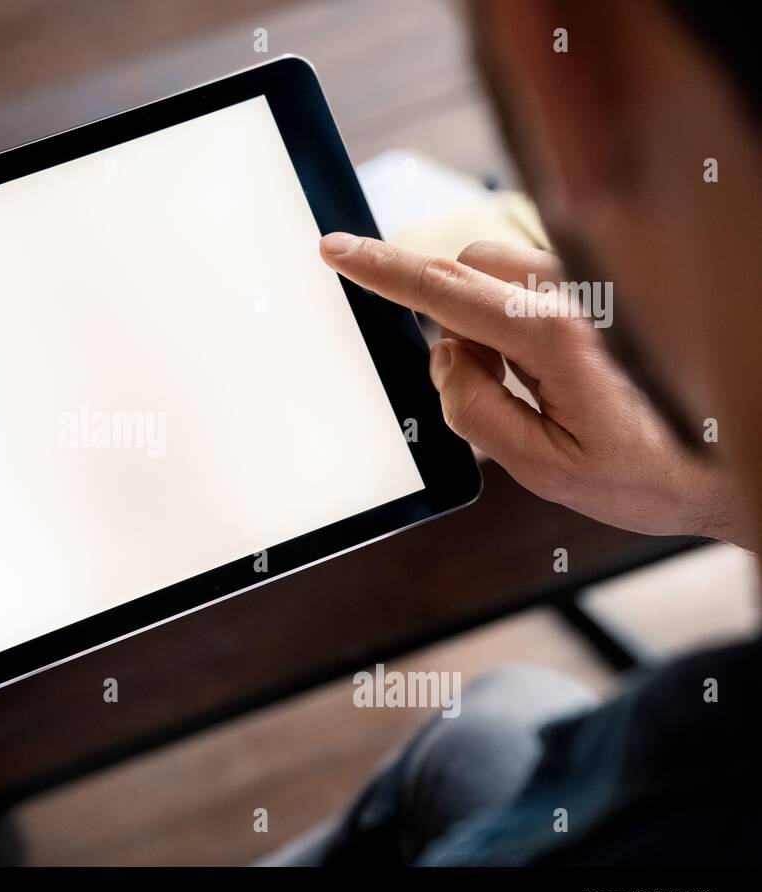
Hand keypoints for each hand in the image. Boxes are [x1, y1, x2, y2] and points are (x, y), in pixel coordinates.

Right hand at [319, 233, 747, 547]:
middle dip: (450, 315)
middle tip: (487, 385)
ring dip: (487, 321)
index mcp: (556, 338)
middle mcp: (577, 296)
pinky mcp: (602, 289)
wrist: (727, 464)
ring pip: (496, 273)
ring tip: (535, 386)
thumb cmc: (646, 473)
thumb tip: (446, 356)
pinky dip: (516, 319)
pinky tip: (556, 370)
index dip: (382, 270)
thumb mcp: (540, 468)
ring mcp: (592, 286)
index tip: (337, 250)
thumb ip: (473, 410)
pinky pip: (529, 284)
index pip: (446, 291)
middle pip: (467, 267)